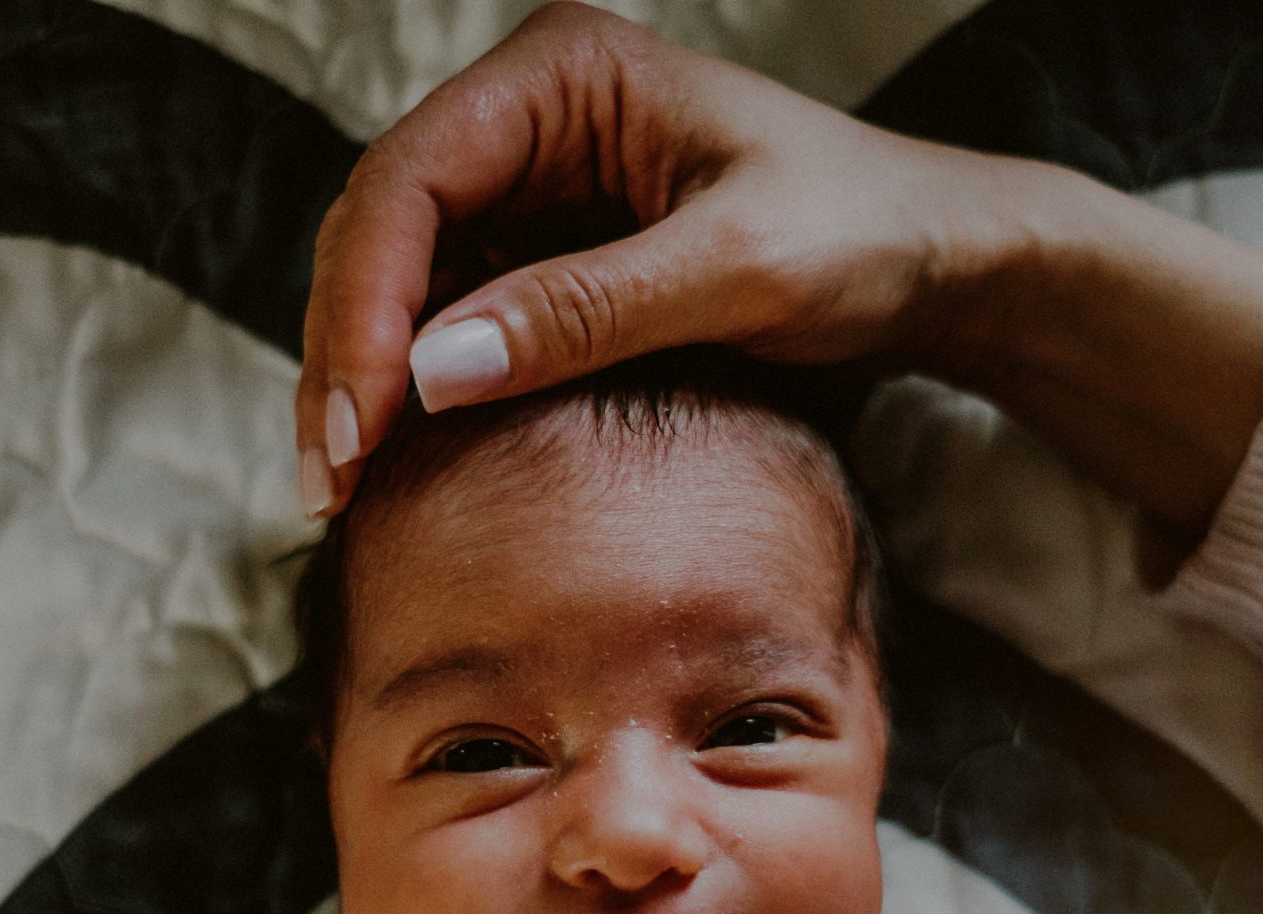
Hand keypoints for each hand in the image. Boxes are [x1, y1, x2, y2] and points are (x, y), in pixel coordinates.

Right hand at [294, 0, 1035, 514]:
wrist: (932, 258)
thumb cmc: (861, 233)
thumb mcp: (736, 272)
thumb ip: (587, 312)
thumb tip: (432, 372)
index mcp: (563, 75)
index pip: (411, 178)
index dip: (365, 304)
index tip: (359, 424)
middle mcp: (528, 114)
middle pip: (379, 226)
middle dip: (346, 351)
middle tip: (331, 480)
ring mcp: (529, 181)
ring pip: (395, 274)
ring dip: (363, 377)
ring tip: (345, 489)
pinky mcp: (543, 246)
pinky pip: (447, 311)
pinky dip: (415, 386)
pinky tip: (400, 460)